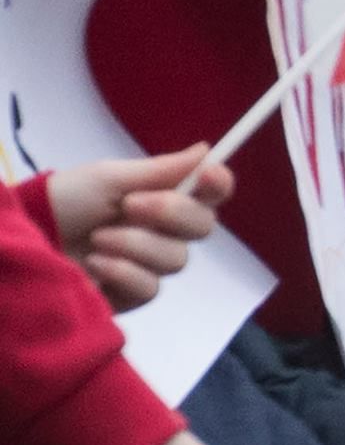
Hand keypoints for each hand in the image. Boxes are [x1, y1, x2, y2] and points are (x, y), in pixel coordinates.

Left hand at [47, 144, 230, 312]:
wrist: (26, 241)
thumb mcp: (109, 178)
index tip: (207, 176)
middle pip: (203, 226)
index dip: (219, 183)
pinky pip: (150, 286)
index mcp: (165, 196)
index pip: (211, 192)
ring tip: (97, 239)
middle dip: (169, 213)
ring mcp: (151, 264)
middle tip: (130, 205)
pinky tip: (96, 265)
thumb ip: (160, 170)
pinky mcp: (132, 294)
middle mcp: (166, 231)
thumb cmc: (66, 201)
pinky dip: (122, 271)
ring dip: (134, 244)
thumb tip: (207, 149)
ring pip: (176, 258)